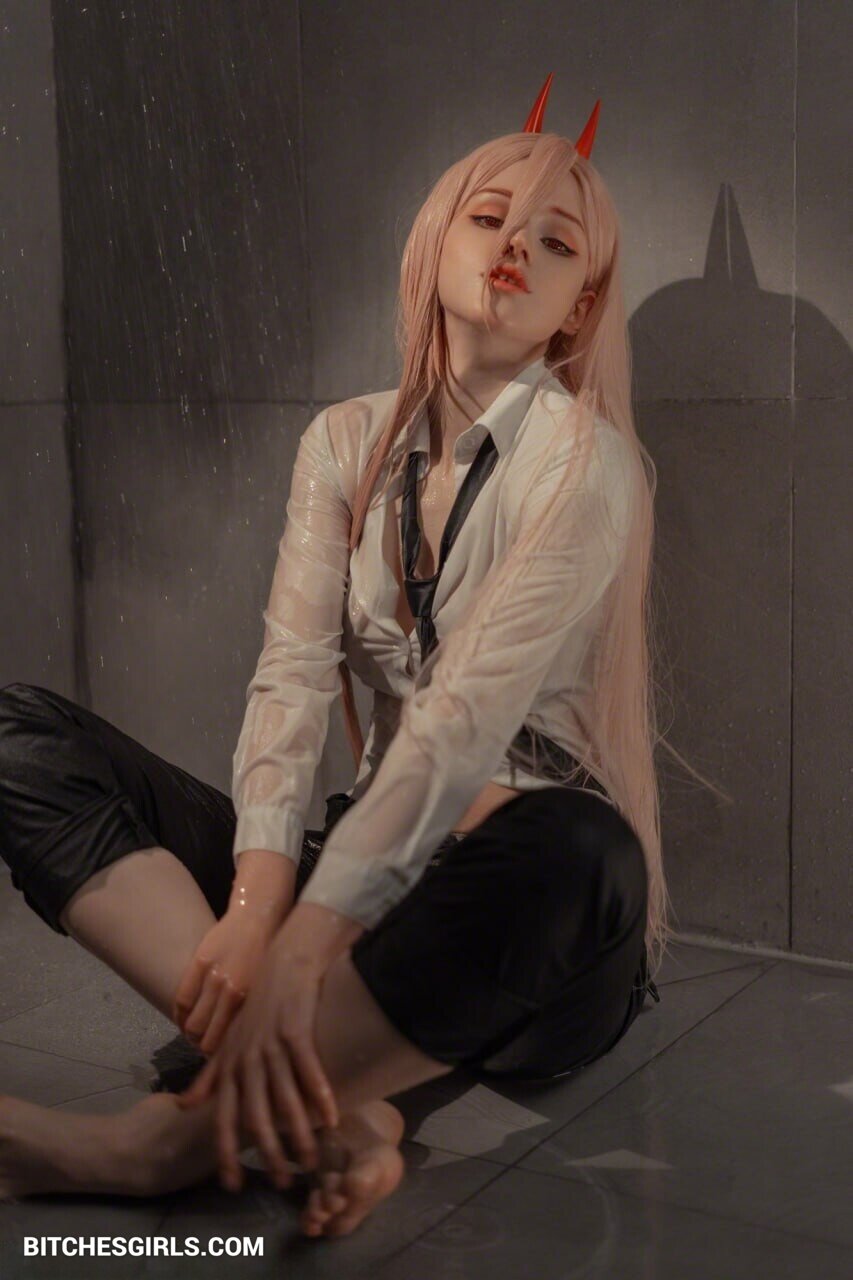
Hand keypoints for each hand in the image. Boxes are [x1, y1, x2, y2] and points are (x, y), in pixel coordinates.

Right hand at [172, 909, 278, 1055]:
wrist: (259, 916)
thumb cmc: (269, 954)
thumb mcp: (267, 989)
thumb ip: (253, 1013)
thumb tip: (242, 1045)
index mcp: (251, 1001)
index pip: (227, 1043)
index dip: (220, 1056)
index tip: (221, 1059)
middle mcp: (230, 991)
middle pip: (205, 1037)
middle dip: (203, 1048)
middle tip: (206, 1048)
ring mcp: (212, 977)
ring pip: (191, 1022)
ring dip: (190, 1033)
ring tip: (196, 1034)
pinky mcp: (198, 963)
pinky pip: (181, 998)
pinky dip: (180, 1014)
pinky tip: (184, 1018)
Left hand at [175, 934, 339, 1191]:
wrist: (282, 966)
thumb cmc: (257, 1007)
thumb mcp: (227, 1043)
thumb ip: (209, 1077)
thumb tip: (185, 1107)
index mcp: (229, 1067)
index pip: (223, 1117)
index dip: (225, 1151)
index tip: (232, 1184)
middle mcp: (246, 1060)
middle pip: (255, 1116)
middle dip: (269, 1153)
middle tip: (284, 1181)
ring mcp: (270, 1046)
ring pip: (284, 1099)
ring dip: (299, 1132)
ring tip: (312, 1159)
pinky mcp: (295, 1032)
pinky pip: (309, 1071)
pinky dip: (320, 1095)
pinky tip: (332, 1118)